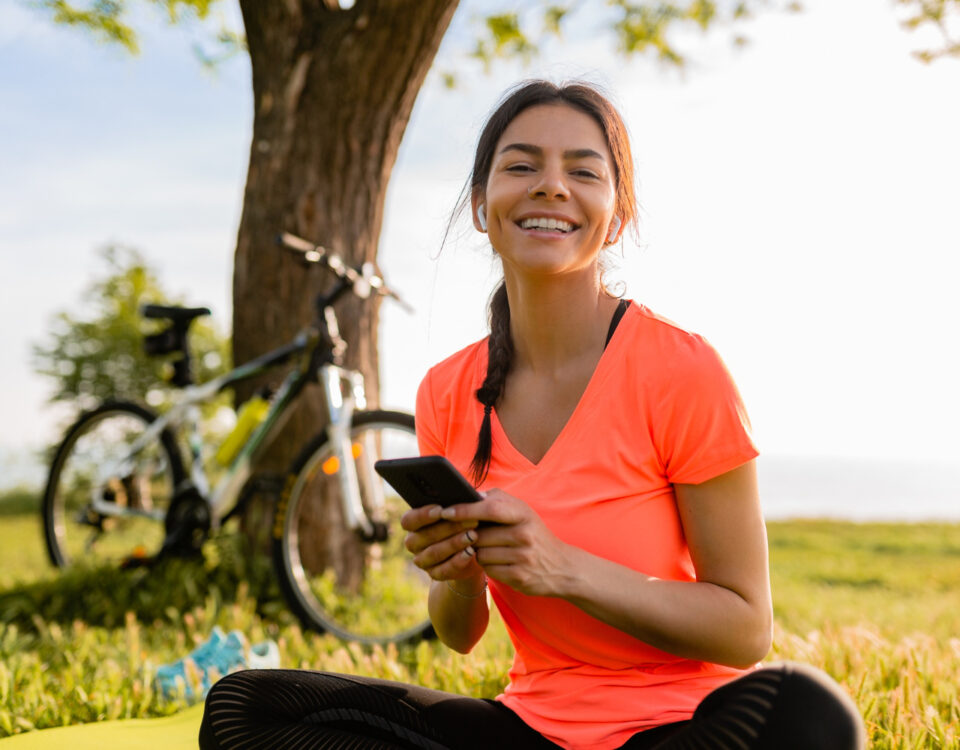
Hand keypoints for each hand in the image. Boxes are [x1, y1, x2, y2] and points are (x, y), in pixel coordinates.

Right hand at [401, 505, 482, 582]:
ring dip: (454, 543)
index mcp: (413, 523)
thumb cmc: (463, 523)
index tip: (440, 509)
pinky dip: (457, 561)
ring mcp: (422, 560)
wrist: (471, 550)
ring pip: (434, 553)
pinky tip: (470, 552)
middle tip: (470, 521)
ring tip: (472, 536)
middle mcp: (413, 542)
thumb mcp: (461, 513)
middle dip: (449, 528)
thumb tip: (475, 497)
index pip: (409, 520)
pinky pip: (443, 570)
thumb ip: (460, 504)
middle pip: (425, 536)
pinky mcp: (434, 574)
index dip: (422, 515)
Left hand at [439, 489, 573, 596]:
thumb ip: (498, 501)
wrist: (562, 567)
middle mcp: (525, 534)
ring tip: (492, 549)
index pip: (490, 508)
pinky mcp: (519, 577)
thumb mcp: (523, 512)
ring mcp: (523, 557)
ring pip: (480, 554)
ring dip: (479, 552)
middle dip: (471, 536)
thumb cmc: (534, 534)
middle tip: (474, 535)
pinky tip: (499, 562)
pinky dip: (488, 566)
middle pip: (479, 535)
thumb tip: (469, 495)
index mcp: (524, 514)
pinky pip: (488, 570)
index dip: (465, 510)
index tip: (445, 512)